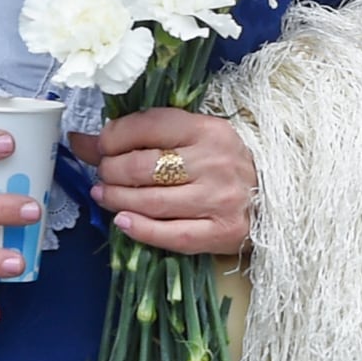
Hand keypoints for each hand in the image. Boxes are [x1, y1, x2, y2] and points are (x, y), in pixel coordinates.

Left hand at [70, 110, 256, 257]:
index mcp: (209, 130)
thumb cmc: (226, 164)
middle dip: (110, 170)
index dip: (112, 137)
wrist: (277, 197)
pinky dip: (139, 229)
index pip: (148, 126)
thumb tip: (83, 141)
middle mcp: (215, 162)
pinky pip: (170, 234)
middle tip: (102, 174)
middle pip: (142, 167)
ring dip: (116, 199)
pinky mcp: (221, 232)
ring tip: (105, 195)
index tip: (98, 145)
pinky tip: (122, 222)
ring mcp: (219, 200)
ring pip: (150, 201)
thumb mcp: (194, 138)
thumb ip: (145, 137)